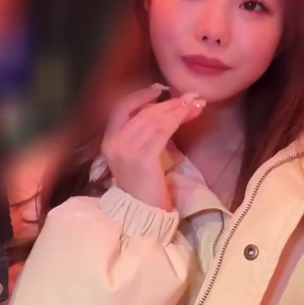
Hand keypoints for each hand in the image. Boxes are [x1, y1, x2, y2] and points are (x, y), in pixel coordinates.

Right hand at [101, 86, 203, 210]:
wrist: (144, 215)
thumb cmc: (145, 187)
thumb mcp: (138, 157)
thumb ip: (144, 134)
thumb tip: (165, 110)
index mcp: (108, 142)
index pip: (121, 108)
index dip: (140, 96)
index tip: (160, 90)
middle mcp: (113, 143)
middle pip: (142, 112)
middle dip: (168, 102)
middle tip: (190, 97)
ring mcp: (126, 151)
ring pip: (153, 118)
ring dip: (177, 108)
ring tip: (195, 104)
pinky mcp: (142, 158)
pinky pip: (161, 131)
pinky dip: (177, 119)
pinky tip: (188, 114)